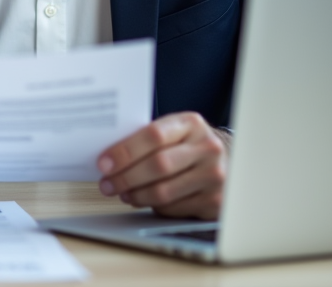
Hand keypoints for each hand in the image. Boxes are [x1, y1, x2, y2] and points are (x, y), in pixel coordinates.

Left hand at [95, 112, 229, 219]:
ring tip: (122, 193)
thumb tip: (109, 157)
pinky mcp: (215, 201)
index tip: (104, 162)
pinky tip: (143, 200)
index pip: (153, 135)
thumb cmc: (188, 145)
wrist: (227, 161)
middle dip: (125, 177)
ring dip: (136, 195)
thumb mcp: (174, 131)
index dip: (125, 151)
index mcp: (191, 124)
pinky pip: (173, 208)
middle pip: (158, 165)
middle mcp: (207, 148)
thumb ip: (147, 139)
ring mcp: (214, 176)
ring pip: (163, 191)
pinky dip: (153, 206)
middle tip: (107, 184)